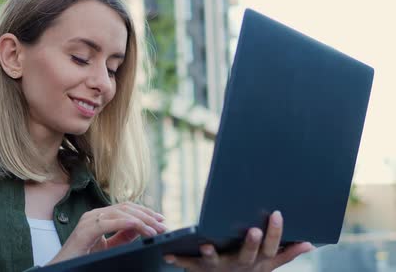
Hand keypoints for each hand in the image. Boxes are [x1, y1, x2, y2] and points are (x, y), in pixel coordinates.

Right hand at [47, 202, 166, 264]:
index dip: (145, 212)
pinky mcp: (84, 231)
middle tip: (163, 225)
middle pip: (126, 208)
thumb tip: (140, 229)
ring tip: (154, 230)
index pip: (127, 208)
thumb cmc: (83, 258)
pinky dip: (123, 222)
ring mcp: (88, 221)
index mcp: (100, 217)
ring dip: (140, 220)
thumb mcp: (108, 247)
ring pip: (120, 213)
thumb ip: (122, 237)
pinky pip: (107, 222)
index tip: (161, 220)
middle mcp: (94, 215)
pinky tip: (136, 226)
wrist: (62, 268)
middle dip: (147, 216)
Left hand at [163, 211, 314, 271]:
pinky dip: (178, 260)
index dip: (275, 232)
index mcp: (259, 263)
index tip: (277, 213)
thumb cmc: (249, 269)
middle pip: (247, 255)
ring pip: (217, 262)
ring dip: (211, 255)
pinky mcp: (201, 270)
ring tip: (206, 246)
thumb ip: (287, 253)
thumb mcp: (269, 264)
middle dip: (251, 244)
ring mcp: (221, 269)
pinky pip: (188, 265)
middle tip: (254, 230)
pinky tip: (167, 255)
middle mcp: (241, 266)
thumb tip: (310, 243)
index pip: (271, 248)